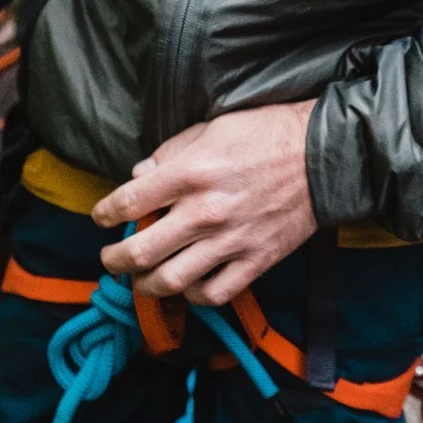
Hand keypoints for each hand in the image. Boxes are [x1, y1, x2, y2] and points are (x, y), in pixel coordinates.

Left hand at [93, 101, 317, 305]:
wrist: (322, 155)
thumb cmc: (264, 133)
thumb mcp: (210, 128)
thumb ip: (169, 153)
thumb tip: (139, 176)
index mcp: (189, 173)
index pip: (127, 202)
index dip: (104, 213)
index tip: (101, 217)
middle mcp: (204, 211)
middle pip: (141, 252)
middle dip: (114, 260)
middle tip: (109, 258)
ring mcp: (230, 241)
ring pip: (170, 280)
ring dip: (146, 284)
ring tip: (141, 279)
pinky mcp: (255, 260)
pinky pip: (214, 293)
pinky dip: (193, 295)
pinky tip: (188, 284)